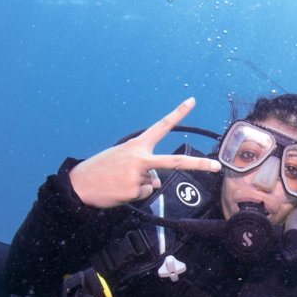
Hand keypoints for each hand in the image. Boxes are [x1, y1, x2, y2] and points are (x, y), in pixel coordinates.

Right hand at [69, 97, 221, 207]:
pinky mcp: (135, 190)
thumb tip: (156, 181)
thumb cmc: (102, 169)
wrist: (79, 184)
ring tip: (120, 181)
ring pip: (153, 183)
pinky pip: (144, 194)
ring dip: (139, 184)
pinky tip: (119, 189)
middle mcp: (140, 158)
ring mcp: (139, 175)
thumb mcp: (123, 161)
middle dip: (199, 164)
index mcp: (137, 145)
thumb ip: (145, 167)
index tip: (192, 101)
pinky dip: (134, 194)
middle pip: (175, 161)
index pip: (161, 126)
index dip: (178, 113)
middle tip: (217, 166)